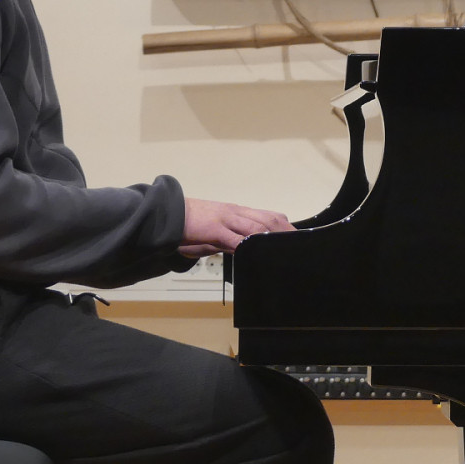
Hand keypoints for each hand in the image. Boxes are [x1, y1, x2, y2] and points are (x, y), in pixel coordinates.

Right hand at [178, 197, 293, 257]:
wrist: (166, 214)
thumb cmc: (190, 225)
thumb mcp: (216, 232)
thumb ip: (232, 241)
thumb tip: (247, 251)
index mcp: (237, 212)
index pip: (268, 216)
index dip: (284, 226)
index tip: (295, 237)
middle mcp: (235, 212)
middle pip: (268, 220)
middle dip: (285, 233)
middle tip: (297, 245)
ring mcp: (225, 219)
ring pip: (256, 226)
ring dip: (272, 237)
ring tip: (284, 248)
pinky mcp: (213, 228)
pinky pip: (233, 237)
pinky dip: (246, 244)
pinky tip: (255, 251)